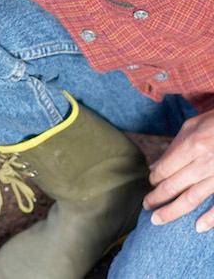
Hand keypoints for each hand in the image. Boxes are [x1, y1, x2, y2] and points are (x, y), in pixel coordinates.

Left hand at [144, 109, 213, 231]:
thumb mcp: (194, 125)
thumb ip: (174, 146)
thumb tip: (157, 166)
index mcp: (194, 145)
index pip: (165, 169)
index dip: (154, 178)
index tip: (151, 183)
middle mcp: (205, 162)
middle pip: (173, 186)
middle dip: (156, 198)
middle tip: (146, 206)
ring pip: (192, 198)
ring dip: (172, 211)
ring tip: (157, 219)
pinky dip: (210, 218)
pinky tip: (198, 227)